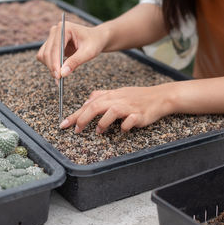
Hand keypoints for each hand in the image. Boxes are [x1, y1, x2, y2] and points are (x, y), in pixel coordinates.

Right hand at [37, 22, 108, 78]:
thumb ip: (75, 62)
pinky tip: (60, 70)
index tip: (58, 76)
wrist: (96, 39)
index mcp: (65, 28)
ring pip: (43, 55)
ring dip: (50, 67)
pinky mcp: (52, 44)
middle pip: (47, 52)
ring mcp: (52, 37)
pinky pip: (45, 57)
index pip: (55, 48)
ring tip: (61, 76)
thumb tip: (63, 73)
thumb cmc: (94, 43)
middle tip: (59, 80)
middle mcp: (56, 30)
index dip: (55, 63)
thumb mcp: (88, 53)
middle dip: (52, 67)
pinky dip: (51, 65)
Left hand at [59, 84, 174, 132]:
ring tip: (98, 131)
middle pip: (95, 107)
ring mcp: (128, 107)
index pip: (88, 104)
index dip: (75, 114)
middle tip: (76, 130)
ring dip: (102, 123)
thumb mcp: (118, 93)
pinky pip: (129, 121)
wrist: (159, 97)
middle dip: (82, 119)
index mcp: (111, 95)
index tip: (64, 124)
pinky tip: (122, 130)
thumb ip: (102, 96)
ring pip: (111, 112)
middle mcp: (117, 100)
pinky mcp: (139, 115)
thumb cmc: (137, 96)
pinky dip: (124, 126)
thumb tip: (87, 102)